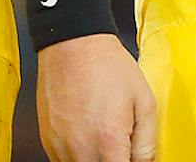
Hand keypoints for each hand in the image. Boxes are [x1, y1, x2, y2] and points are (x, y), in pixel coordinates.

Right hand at [36, 33, 155, 161]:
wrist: (73, 44)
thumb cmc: (107, 66)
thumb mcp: (144, 102)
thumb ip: (147, 144)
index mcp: (107, 143)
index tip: (130, 157)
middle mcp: (80, 151)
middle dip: (113, 161)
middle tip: (119, 144)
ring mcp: (60, 148)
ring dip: (94, 159)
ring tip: (101, 134)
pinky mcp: (47, 143)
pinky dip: (78, 156)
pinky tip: (86, 133)